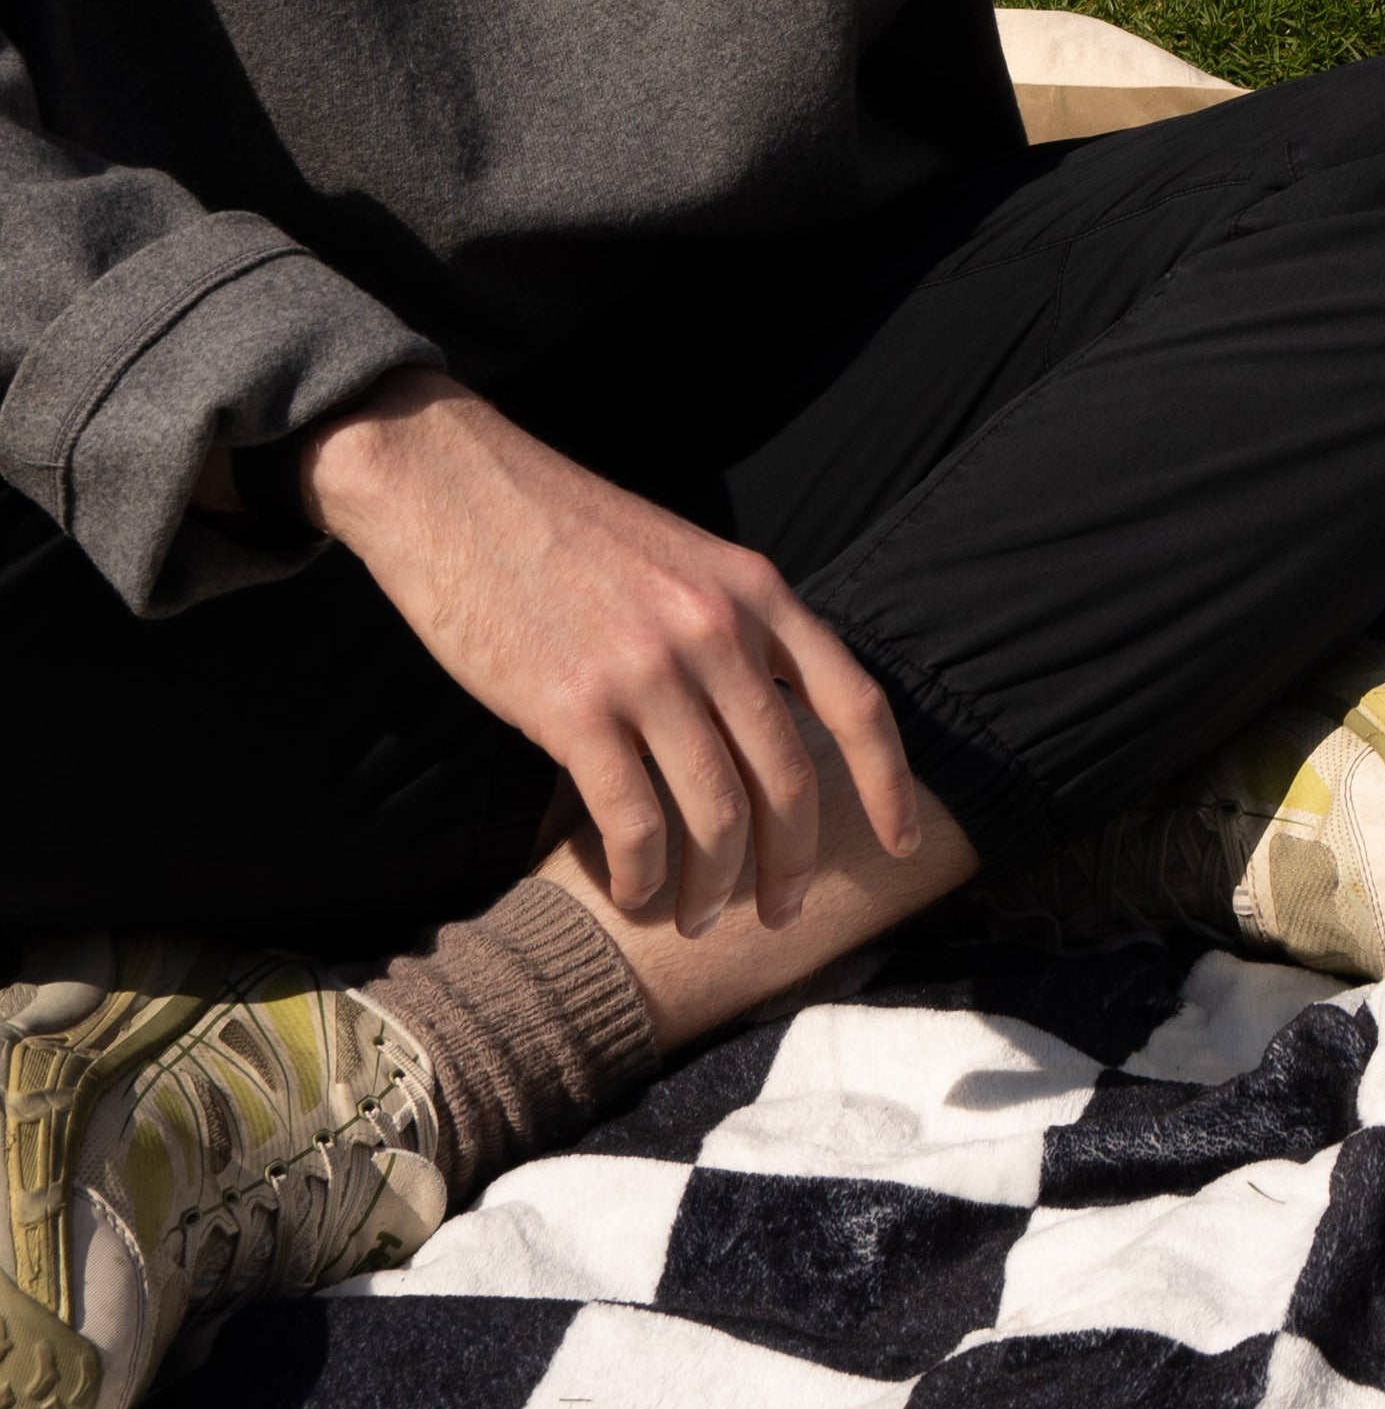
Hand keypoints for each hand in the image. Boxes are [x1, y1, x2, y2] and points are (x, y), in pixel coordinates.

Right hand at [299, 369, 923, 933]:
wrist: (456, 490)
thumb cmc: (566, 534)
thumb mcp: (684, 561)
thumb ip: (734, 629)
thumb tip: (768, 723)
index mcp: (757, 590)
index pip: (856, 703)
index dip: (888, 786)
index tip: (904, 844)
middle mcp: (718, 629)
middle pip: (790, 778)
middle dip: (791, 863)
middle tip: (779, 913)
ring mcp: (649, 669)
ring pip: (717, 815)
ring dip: (713, 887)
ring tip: (695, 918)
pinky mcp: (574, 706)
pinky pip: (636, 822)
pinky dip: (643, 877)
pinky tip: (634, 895)